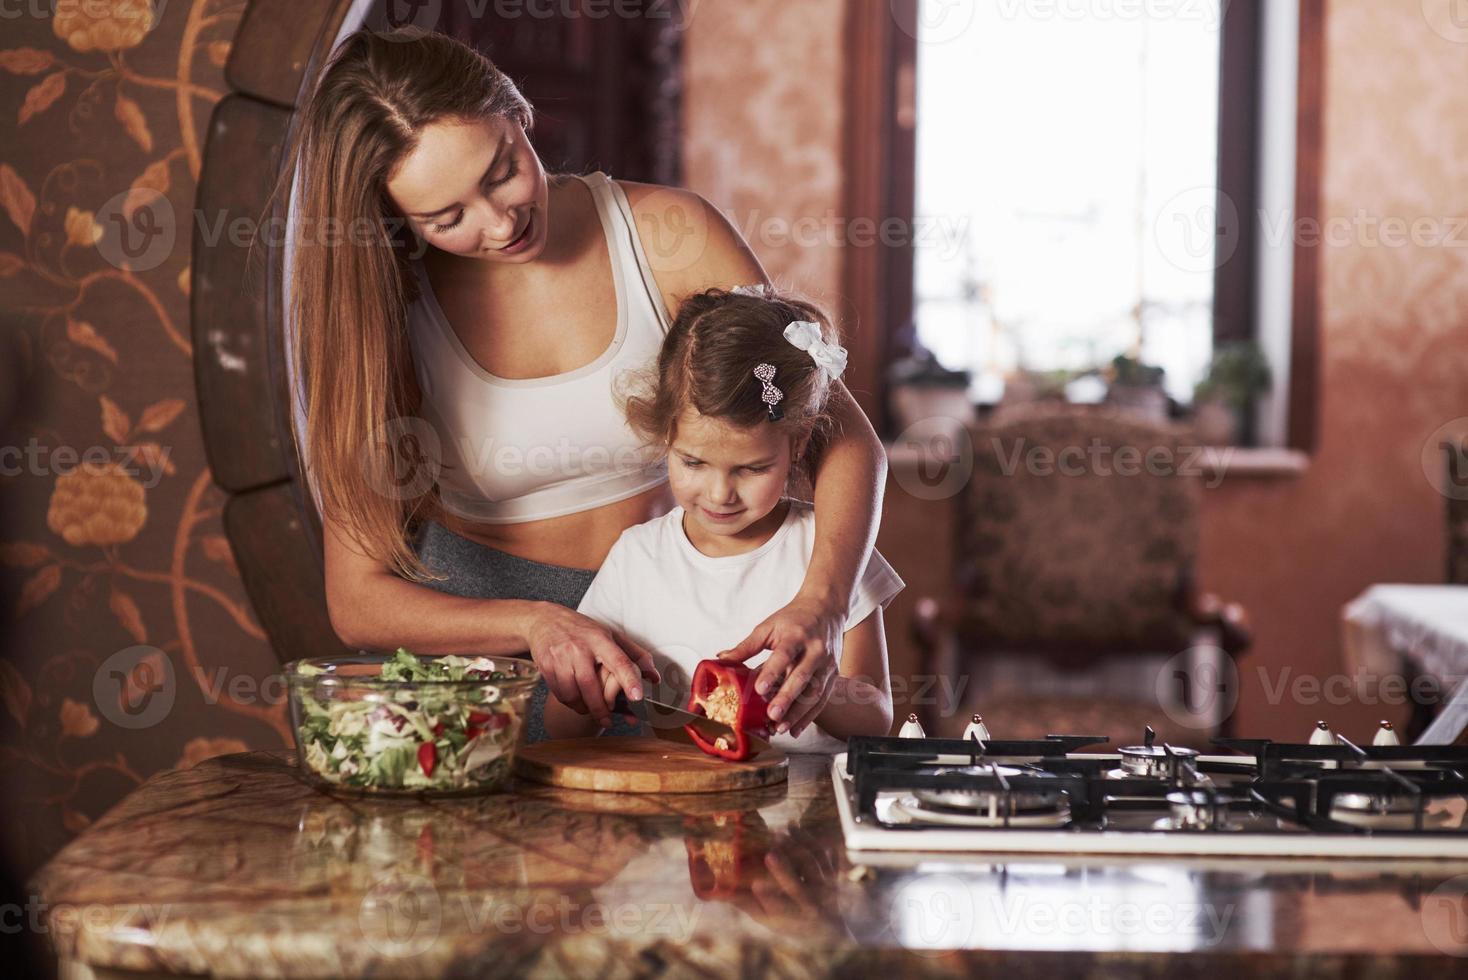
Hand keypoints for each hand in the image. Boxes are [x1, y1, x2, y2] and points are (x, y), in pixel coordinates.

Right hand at [524, 603, 659, 727]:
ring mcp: (560, 657)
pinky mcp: (546, 666)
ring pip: (573, 694)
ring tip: (590, 708)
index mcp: (600, 639)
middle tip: (607, 719)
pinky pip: (559, 693)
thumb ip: (635, 655)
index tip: (637, 697)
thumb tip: (655, 678)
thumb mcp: (610, 635)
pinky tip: (575, 698)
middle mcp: (579, 648)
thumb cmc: (582, 630)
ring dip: (583, 707)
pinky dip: (569, 702)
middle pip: (591, 686)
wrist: (544, 620)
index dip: (629, 680)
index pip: (618, 661)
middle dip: (600, 708)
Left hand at [717, 592, 841, 737]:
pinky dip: (809, 716)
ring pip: (814, 691)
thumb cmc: (794, 619)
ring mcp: (827, 663)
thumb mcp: (769, 627)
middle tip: (772, 715)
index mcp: (796, 635)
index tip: (760, 689)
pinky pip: (822, 698)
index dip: (772, 672)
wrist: (826, 609)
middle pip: (802, 676)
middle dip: (787, 698)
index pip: (784, 655)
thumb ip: (747, 646)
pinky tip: (796, 729)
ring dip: (798, 712)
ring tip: (781, 727)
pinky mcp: (833, 674)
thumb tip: (722, 659)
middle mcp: (815, 649)